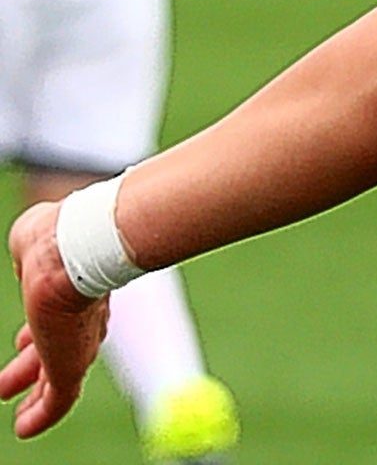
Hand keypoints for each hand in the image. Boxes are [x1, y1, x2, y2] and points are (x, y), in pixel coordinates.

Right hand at [2, 202, 107, 438]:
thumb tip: (28, 246)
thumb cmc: (53, 240)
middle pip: (53, 350)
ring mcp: (76, 343)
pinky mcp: (71, 366)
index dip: (37, 332)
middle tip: (6, 383)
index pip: (56, 317)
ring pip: (54, 379)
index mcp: (71, 290)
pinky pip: (56, 400)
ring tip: (16, 411)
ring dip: (33, 396)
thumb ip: (32, 245)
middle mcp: (79, 318)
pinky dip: (40, 416)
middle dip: (29, 366)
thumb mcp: (35, 239)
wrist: (73, 254)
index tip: (21, 342)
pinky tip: (24, 429)